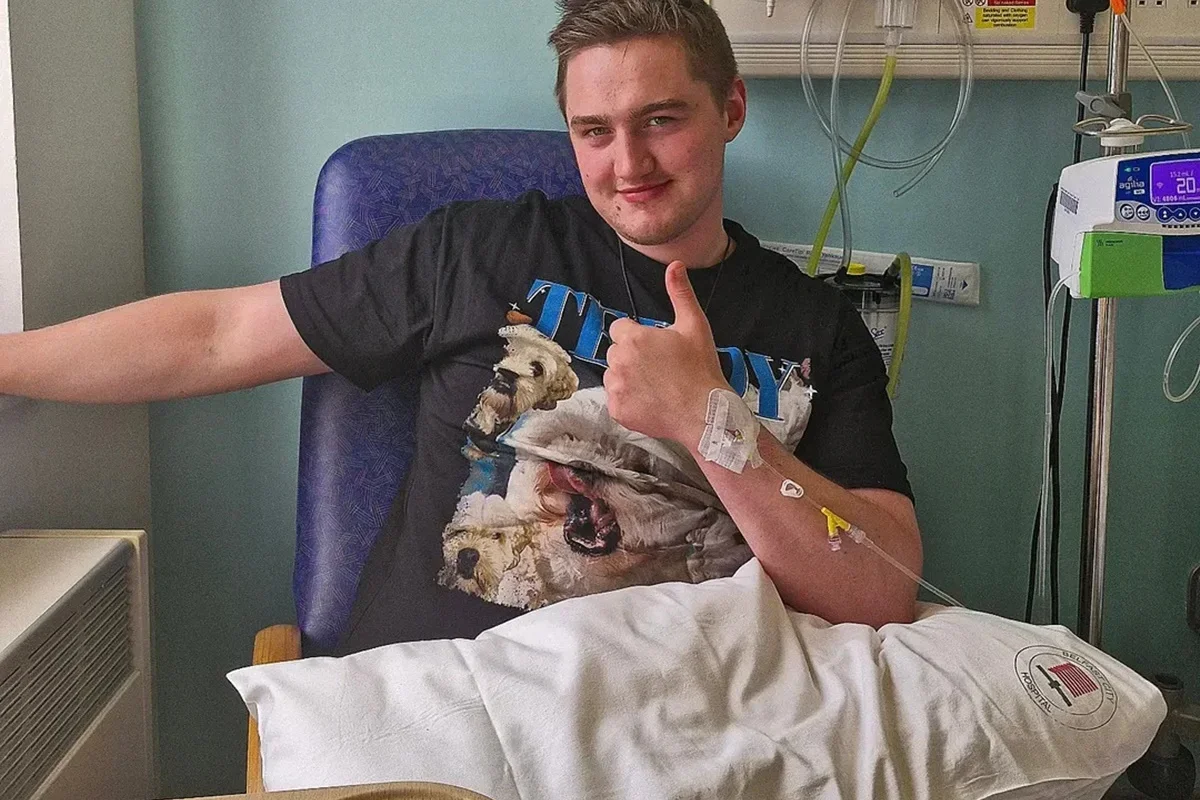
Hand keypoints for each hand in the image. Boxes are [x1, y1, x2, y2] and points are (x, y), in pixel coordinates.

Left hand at [604, 261, 729, 444]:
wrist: (703, 413)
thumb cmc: (700, 370)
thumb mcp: (694, 325)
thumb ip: (680, 293)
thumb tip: (675, 266)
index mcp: (633, 338)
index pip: (620, 329)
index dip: (637, 336)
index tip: (654, 348)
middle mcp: (618, 361)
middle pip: (616, 352)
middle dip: (632, 357)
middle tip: (659, 368)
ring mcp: (616, 387)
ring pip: (613, 376)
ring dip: (628, 378)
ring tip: (655, 386)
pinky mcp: (617, 409)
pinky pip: (616, 400)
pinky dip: (628, 401)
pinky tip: (650, 401)